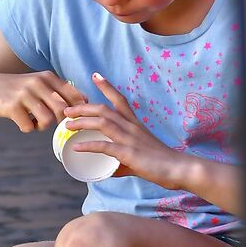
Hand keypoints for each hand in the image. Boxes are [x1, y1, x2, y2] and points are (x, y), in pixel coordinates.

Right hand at [0, 70, 81, 132]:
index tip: (70, 118)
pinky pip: (28, 127)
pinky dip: (26, 128)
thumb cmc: (18, 89)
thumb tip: (85, 101)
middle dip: (58, 121)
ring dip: (42, 126)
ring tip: (34, 122)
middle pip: (63, 110)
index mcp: (48, 77)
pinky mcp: (12, 106)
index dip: (77, 111)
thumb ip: (59, 91)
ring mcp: (24, 94)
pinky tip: (21, 121)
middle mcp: (38, 83)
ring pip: (47, 120)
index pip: (75, 96)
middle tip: (49, 121)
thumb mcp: (39, 84)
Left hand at [60, 74, 180, 185]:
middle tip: (67, 110)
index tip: (95, 75)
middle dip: (83, 107)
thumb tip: (109, 170)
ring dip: (82, 122)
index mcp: (135, 124)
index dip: (106, 86)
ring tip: (67, 125)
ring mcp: (129, 139)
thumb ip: (122, 162)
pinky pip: (104, 146)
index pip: (120, 99)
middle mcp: (131, 127)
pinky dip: (88, 146)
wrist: (178, 169)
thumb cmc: (161, 163)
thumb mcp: (139, 158)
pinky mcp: (128, 153)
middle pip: (104, 109)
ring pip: (102, 123)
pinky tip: (76, 147)